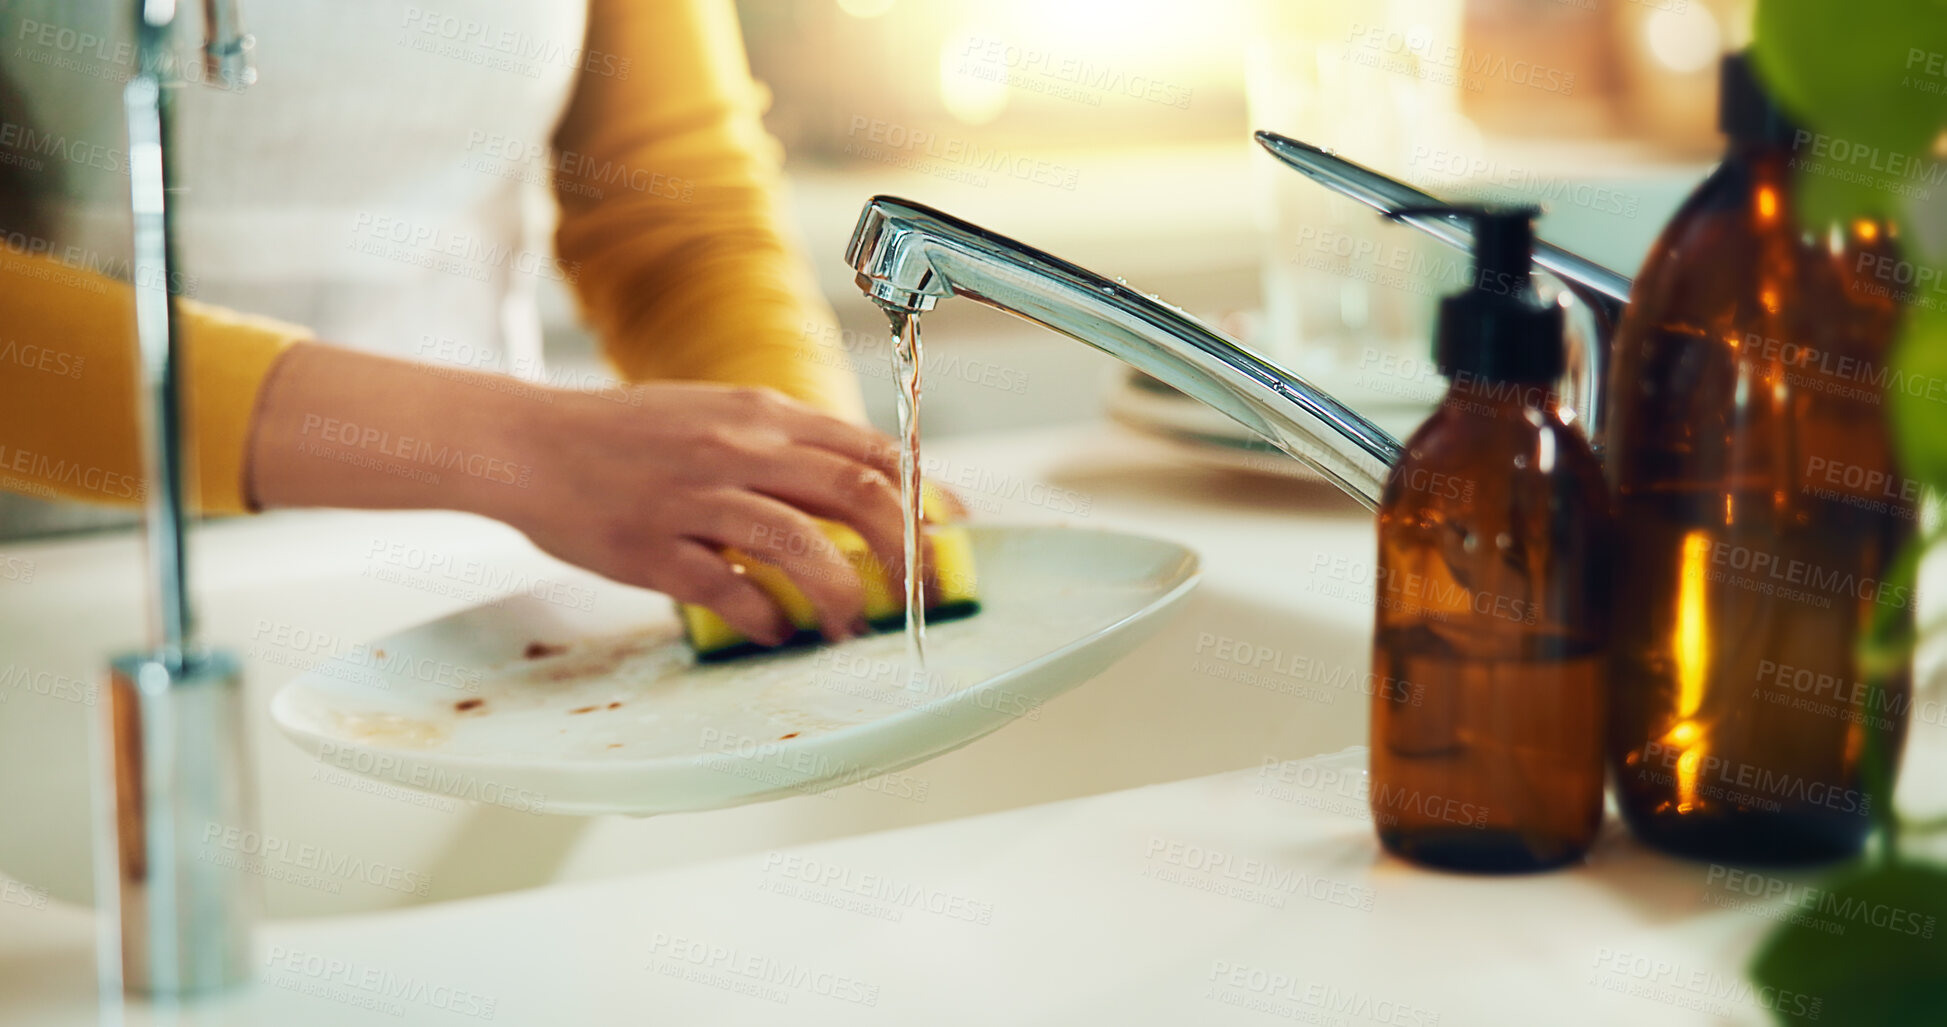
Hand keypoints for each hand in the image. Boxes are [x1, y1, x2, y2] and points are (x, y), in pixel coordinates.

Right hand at [250, 345, 920, 647]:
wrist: (528, 443)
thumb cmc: (627, 434)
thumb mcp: (715, 412)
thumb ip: (783, 441)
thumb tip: (857, 480)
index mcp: (759, 412)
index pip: (867, 449)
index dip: (922, 494)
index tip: (949, 531)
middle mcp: (736, 448)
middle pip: (854, 494)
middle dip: (903, 549)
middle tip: (917, 593)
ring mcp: (694, 497)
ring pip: (798, 545)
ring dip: (838, 595)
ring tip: (848, 627)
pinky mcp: (653, 547)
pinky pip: (727, 589)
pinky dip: (765, 617)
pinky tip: (776, 632)